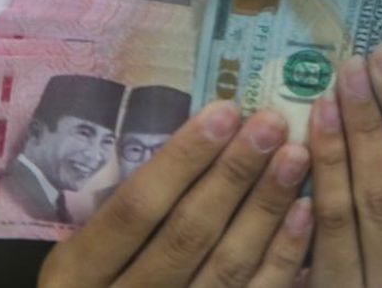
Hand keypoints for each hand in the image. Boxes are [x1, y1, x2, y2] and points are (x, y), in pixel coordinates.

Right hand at [38, 102, 313, 287]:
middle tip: (271, 123)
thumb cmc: (99, 284)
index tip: (224, 111)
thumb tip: (199, 140)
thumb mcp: (86, 256)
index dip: (182, 159)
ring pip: (227, 267)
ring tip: (295, 156)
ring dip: (265, 207)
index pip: (135, 208)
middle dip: (233, 174)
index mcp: (76, 273)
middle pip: (187, 233)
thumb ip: (128, 214)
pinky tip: (305, 213)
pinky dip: (283, 256)